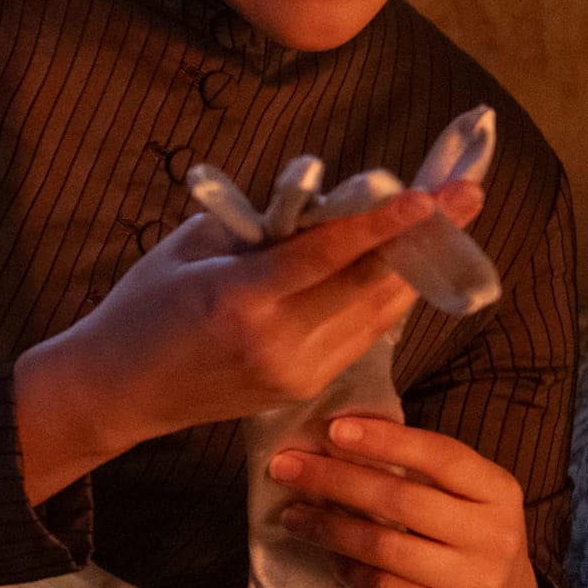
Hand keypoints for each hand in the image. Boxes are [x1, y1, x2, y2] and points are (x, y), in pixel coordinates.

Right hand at [64, 179, 482, 452]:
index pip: (327, 256)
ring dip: (417, 269)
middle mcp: (277, 342)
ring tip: (452, 224)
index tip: (429, 196)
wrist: (116, 391)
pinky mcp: (302, 389)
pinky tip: (406, 267)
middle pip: (370, 288)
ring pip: (376, 316)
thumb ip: (257, 227)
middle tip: (470, 195)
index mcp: (241, 300)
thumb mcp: (190, 249)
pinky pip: (359, 337)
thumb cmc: (142, 306)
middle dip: (426, 240)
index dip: (381, 224)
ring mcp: (295, 373)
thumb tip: (320, 205)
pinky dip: (386, 300)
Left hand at [267, 414, 541, 587]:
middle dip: (335, 479)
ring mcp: (476, 582)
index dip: (385, 439)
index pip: (440, 454)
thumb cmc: (469, 545)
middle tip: (287, 468)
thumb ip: (421, 474)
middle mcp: (494, 534)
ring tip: (291, 515)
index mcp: (498, 491)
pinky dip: (350, 570)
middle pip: (401, 500)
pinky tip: (329, 557)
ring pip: (385, 546)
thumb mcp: (466, 502)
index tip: (332, 428)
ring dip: (329, 527)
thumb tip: (339, 438)